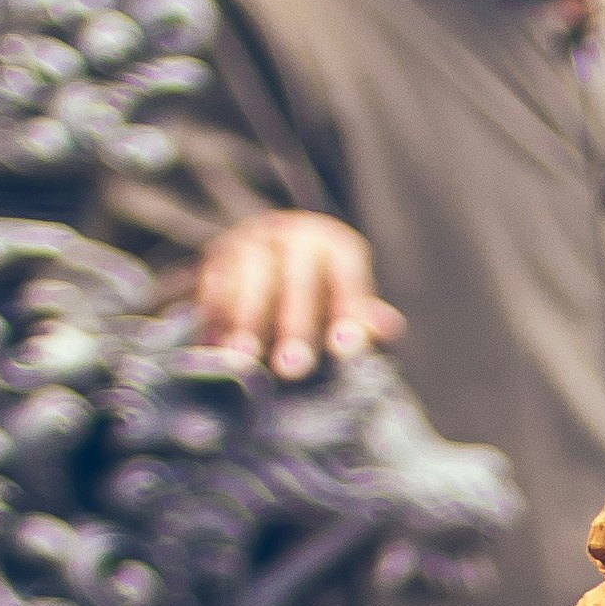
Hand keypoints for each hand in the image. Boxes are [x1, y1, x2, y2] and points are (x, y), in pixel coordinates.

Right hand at [183, 210, 398, 381]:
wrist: (269, 261)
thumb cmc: (321, 296)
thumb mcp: (346, 302)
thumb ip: (364, 318)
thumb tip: (389, 328)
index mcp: (336, 246)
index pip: (346, 278)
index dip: (346, 312)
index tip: (343, 349)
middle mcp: (295, 235)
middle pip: (298, 281)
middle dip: (294, 327)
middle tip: (290, 370)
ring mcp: (254, 240)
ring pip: (251, 278)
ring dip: (246, 321)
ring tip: (243, 359)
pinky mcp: (219, 254)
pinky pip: (216, 283)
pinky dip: (215, 317)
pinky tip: (215, 348)